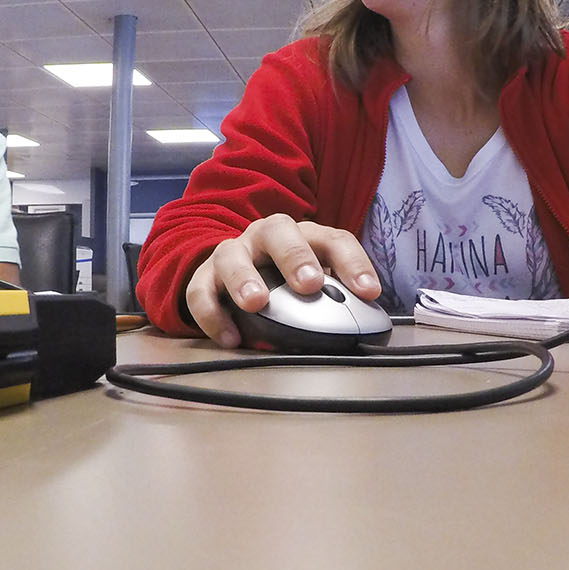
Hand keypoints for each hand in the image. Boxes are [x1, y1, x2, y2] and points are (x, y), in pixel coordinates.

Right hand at [185, 215, 381, 346]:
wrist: (236, 271)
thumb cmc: (285, 279)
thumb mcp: (313, 282)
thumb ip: (335, 297)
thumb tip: (365, 325)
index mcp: (302, 235)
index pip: (332, 239)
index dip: (353, 263)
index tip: (369, 292)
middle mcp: (266, 237)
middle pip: (279, 231)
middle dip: (295, 256)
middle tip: (309, 284)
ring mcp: (233, 253)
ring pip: (231, 255)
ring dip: (243, 278)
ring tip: (256, 302)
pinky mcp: (204, 277)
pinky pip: (199, 291)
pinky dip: (211, 314)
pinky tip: (230, 338)